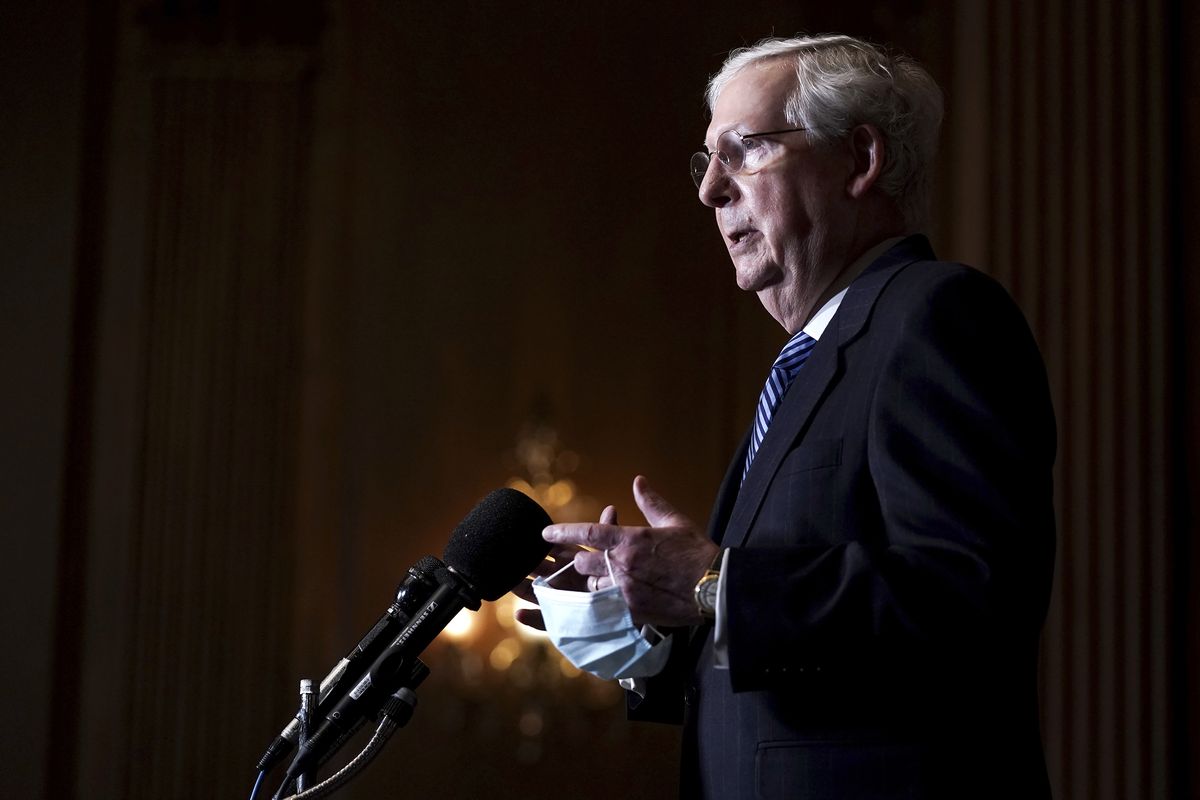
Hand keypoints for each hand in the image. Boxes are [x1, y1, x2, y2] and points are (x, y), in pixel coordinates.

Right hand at [512, 505, 617, 630]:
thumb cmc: (619, 580)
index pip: (555, 549)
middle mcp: (564, 579)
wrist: (628, 612)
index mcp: (574, 562)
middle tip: (509, 557)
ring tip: (509, 583)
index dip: (542, 544)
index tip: (527, 536)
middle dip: (525, 564)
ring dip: (522, 589)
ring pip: (537, 593)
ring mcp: (561, 599)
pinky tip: (519, 614)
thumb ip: (610, 534)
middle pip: (540, 570)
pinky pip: (544, 621)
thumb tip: (610, 509)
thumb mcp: (615, 555)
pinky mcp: (561, 621)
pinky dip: (531, 618)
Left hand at [543, 475, 717, 626]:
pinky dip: (598, 606)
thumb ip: (651, 502)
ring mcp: (624, 592)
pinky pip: (602, 610)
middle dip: (579, 560)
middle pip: (581, 562)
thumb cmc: (696, 552)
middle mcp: (622, 565)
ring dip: (589, 583)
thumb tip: (638, 481)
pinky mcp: (631, 613)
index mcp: (629, 539)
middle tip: (584, 559)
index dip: (561, 532)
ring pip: (588, 588)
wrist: (715, 587)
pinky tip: (597, 606)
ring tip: (597, 581)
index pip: (586, 532)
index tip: (545, 533)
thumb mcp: (674, 522)